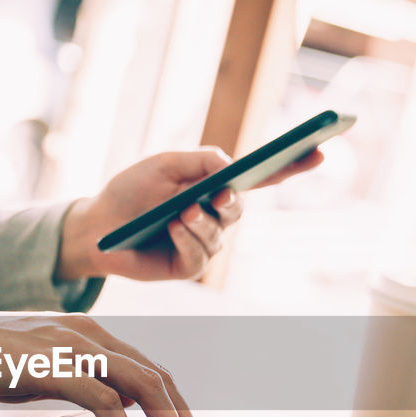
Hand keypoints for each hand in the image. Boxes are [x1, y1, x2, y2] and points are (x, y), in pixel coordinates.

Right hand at [0, 286, 207, 416]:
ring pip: (143, 387)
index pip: (151, 368)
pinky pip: (103, 401)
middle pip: (158, 377)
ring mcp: (72, 347)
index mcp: (90, 333)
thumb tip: (120, 408)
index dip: (178, 404)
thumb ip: (82, 381)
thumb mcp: (44, 368)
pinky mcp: (52, 366)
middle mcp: (90, 334)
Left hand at [56, 146, 323, 281]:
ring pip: (221, 233)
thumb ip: (199, 160)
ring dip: (203, 221)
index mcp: (214, 186)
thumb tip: (232, 167)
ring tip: (181, 211)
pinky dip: (188, 238)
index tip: (319, 150)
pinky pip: (200, 254)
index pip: (262, 178)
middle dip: (233, 201)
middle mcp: (215, 216)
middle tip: (219, 194)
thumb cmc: (131, 191)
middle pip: (241, 208)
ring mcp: (204, 243)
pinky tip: (174, 227)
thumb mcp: (163, 164)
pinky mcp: (188, 265)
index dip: (291, 166)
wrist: (96, 225)